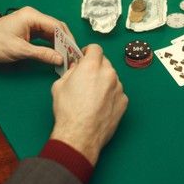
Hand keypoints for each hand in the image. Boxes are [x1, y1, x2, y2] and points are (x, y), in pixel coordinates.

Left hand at [0, 6, 70, 64]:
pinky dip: (51, 44)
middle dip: (65, 41)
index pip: (56, 25)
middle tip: (72, 54)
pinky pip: (45, 35)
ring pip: (51, 32)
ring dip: (59, 43)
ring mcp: (31, 22)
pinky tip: (56, 53)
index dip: (67, 39)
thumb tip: (59, 59)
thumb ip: (42, 54)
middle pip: (56, 27)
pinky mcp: (29, 29)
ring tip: (66, 55)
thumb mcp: (20, 50)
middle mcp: (33, 16)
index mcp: (31, 16)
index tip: (74, 50)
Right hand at [49, 44, 127, 163]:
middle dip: (96, 67)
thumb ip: (70, 71)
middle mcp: (108, 73)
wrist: (80, 135)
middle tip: (87, 78)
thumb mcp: (59, 85)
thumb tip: (75, 68)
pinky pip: (117, 92)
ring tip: (92, 96)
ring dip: (104, 81)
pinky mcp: (124, 101)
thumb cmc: (68, 111)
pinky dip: (110, 95)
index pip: (95, 48)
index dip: (89, 51)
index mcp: (91, 66)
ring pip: (112, 78)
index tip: (85, 56)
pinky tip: (100, 105)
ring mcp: (118, 87)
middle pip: (105, 62)